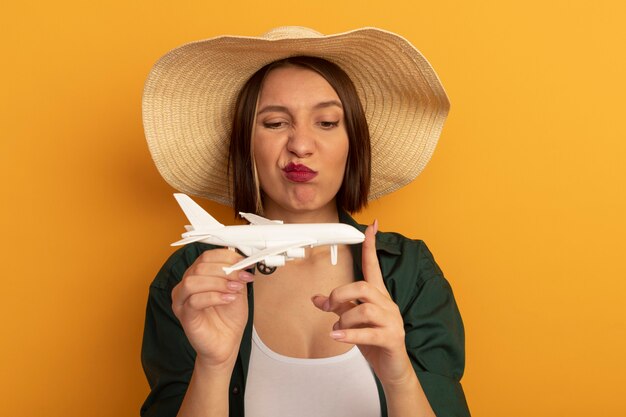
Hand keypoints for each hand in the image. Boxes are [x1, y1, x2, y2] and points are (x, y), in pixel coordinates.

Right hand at [171, 249, 251, 369]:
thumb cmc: (229, 318)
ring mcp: (182, 300)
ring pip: (194, 281)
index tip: (243, 262)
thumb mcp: (238, 290)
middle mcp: (186, 285)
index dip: (226, 256)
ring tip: (235, 289)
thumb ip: (237, 275)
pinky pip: (194, 300)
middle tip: (242, 277)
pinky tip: (228, 299)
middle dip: (226, 269)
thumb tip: (243, 260)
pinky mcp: (184, 315)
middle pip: (200, 266)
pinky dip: (214, 297)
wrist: (226, 344)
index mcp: (197, 275)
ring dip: (219, 283)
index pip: (206, 256)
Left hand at [312, 221, 414, 385]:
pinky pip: (368, 333)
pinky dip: (349, 335)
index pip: (373, 266)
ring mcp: (392, 321)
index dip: (370, 246)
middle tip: (328, 306)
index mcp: (378, 296)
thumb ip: (338, 308)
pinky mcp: (392, 338)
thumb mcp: (353, 322)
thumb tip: (316, 298)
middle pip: (363, 286)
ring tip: (338, 329)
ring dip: (344, 319)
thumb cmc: (375, 342)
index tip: (370, 226)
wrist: (393, 369)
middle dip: (340, 293)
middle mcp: (387, 304)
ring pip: (364, 309)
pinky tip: (337, 337)